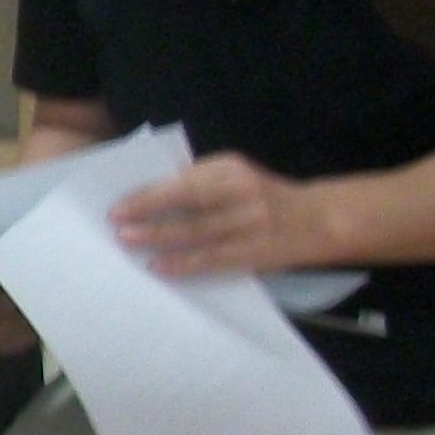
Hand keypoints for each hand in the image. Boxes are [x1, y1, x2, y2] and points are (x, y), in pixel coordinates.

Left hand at [110, 155, 329, 279]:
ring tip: (130, 243)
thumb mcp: (234, 177)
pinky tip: (159, 267)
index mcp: (231, 168)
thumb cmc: (261, 196)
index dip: (150, 193)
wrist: (318, 219)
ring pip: (198, 232)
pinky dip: (184, 263)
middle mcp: (242, 192)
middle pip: (189, 202)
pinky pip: (213, 258)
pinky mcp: (256, 251)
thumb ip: (199, 183)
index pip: (184, 180)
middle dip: (149, 213)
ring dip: (160, 238)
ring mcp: (251, 223)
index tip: (119, 204)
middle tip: (116, 224)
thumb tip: (147, 197)